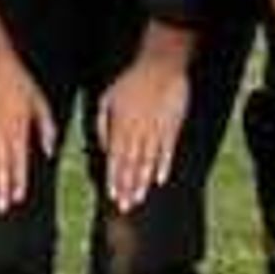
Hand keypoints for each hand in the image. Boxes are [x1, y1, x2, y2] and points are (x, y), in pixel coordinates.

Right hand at [0, 44, 55, 207]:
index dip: (18, 181)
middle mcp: (0, 132)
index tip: (17, 197)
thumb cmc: (17, 79)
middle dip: (1, 188)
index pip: (19, 161)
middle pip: (0, 165)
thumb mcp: (39, 100)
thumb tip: (51, 150)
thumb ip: (45, 127)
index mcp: (18, 128)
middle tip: (1, 207)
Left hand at [93, 43, 194, 214]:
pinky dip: (163, 166)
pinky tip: (159, 180)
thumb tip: (103, 148)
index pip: (116, 160)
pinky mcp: (171, 128)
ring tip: (139, 198)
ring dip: (142, 182)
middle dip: (127, 188)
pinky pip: (167, 152)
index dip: (114, 179)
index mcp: (120, 127)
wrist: (160, 66)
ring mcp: (155, 132)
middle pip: (131, 166)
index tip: (113, 196)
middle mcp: (137, 133)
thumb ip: (102, 125)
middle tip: (125, 207)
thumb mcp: (107, 99)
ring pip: (148, 162)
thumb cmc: (131, 80)